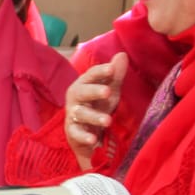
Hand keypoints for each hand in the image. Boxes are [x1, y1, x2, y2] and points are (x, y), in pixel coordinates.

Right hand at [65, 52, 127, 169]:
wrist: (87, 132)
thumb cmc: (98, 105)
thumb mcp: (109, 91)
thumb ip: (115, 75)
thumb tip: (122, 54)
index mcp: (84, 85)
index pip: (91, 75)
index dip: (100, 72)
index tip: (111, 69)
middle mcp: (76, 98)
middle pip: (82, 91)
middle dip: (94, 91)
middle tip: (108, 92)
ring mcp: (73, 115)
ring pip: (81, 113)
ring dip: (94, 116)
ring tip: (108, 121)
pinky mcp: (72, 132)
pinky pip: (76, 133)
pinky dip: (84, 137)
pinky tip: (93, 140)